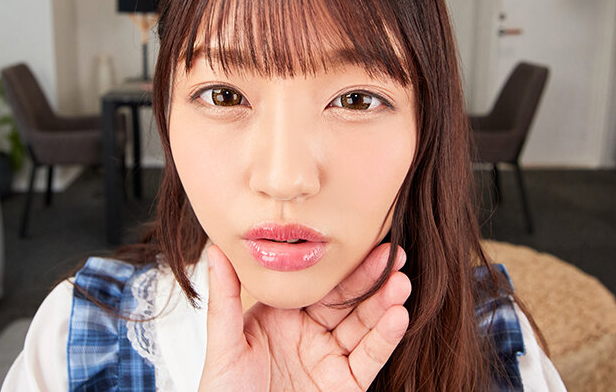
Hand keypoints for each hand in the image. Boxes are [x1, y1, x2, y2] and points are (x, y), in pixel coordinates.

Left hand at [199, 244, 410, 391]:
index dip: (339, 263)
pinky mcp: (345, 385)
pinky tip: (398, 317)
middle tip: (394, 254)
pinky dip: (385, 339)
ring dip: (384, 304)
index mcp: (281, 316)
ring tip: (400, 283)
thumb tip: (215, 249)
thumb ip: (225, 298)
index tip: (360, 239)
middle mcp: (308, 333)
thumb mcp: (223, 345)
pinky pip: (368, 359)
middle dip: (371, 278)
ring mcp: (328, 358)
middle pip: (345, 299)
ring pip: (363, 326)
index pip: (316, 283)